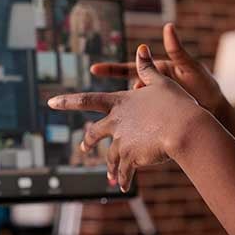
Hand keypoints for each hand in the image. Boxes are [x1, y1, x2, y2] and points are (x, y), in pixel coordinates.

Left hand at [49, 44, 211, 191]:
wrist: (184, 129)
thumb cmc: (175, 103)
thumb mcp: (161, 82)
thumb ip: (148, 68)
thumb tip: (142, 47)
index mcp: (120, 103)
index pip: (88, 100)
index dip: (68, 101)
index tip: (50, 102)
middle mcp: (116, 122)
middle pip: (94, 133)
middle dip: (88, 142)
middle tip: (83, 148)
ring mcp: (121, 142)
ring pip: (109, 156)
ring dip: (110, 166)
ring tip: (110, 175)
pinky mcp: (130, 158)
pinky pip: (123, 173)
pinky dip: (123, 180)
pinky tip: (122, 186)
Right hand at [90, 23, 228, 116]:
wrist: (215, 112)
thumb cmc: (205, 86)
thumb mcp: (190, 67)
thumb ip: (177, 50)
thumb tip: (168, 26)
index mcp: (156, 72)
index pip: (129, 69)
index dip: (110, 70)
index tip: (93, 69)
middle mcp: (150, 88)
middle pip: (127, 92)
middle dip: (121, 99)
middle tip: (123, 108)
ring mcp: (153, 105)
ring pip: (133, 109)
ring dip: (130, 115)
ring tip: (134, 123)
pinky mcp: (156, 120)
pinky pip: (141, 122)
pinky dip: (136, 125)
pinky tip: (132, 133)